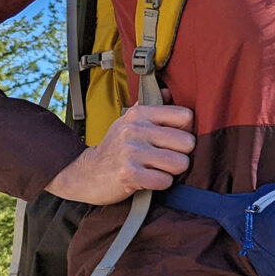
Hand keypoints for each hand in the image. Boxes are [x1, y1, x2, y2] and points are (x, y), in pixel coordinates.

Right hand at [46, 104, 194, 204]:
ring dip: (172, 171)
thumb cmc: (116, 148)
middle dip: (182, 155)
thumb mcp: (129, 122)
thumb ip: (151, 107)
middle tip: (166, 158)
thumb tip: (167, 91)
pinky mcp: (129, 173)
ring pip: (180, 163)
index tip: (175, 140)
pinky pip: (165, 181)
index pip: (186, 116)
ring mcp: (131, 151)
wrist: (87, 173)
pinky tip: (149, 179)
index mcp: (140, 113)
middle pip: (188, 142)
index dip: (186, 131)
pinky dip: (161, 184)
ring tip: (157, 168)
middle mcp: (135, 129)